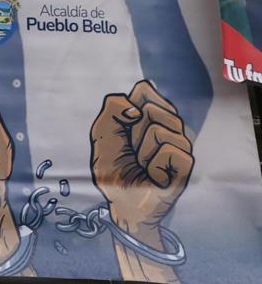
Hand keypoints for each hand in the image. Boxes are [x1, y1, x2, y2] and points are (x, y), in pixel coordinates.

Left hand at [91, 80, 192, 237]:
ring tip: (142, 164)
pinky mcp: (187, 162)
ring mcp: (180, 143)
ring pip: (159, 129)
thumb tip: (137, 106)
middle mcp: (167, 126)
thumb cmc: (113, 168)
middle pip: (151, 108)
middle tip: (131, 152)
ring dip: (142, 150)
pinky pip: (170, 150)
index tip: (123, 126)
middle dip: (132, 132)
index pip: (145, 89)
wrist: (123, 200)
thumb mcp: (102, 132)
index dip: (130, 105)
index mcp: (146, 116)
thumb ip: (114, 107)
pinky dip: (154, 164)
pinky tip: (154, 174)